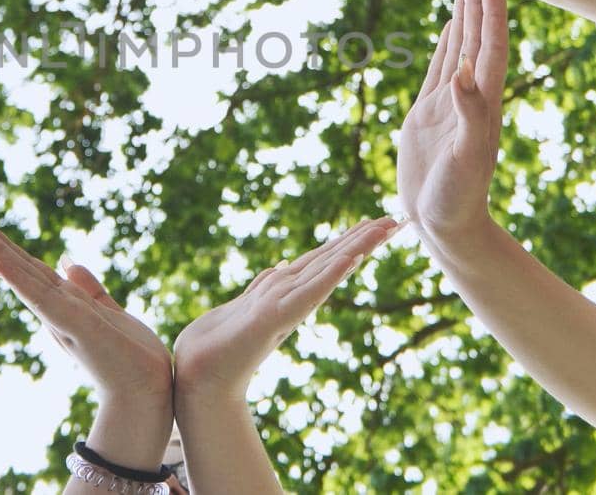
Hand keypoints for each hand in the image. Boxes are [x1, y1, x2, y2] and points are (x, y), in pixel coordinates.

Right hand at [0, 217, 173, 405]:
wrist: (148, 394)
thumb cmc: (132, 360)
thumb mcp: (110, 313)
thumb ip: (89, 289)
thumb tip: (66, 262)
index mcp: (65, 305)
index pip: (31, 271)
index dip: (6, 248)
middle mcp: (56, 311)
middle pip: (19, 269)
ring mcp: (62, 317)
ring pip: (23, 277)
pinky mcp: (74, 325)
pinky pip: (40, 298)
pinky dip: (17, 279)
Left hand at [171, 217, 397, 398]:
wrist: (199, 375)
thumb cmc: (220, 343)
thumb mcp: (245, 302)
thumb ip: (264, 284)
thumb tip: (280, 266)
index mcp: (288, 292)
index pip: (325, 258)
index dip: (351, 239)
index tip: (378, 222)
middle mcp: (294, 297)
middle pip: (335, 260)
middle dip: (364, 240)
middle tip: (396, 220)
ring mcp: (287, 306)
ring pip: (328, 269)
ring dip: (357, 248)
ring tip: (383, 229)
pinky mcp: (276, 317)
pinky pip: (309, 290)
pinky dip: (331, 274)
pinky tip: (351, 258)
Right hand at [396, 0, 507, 247]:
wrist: (444, 223)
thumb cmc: (458, 196)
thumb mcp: (464, 157)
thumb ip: (468, 115)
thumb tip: (465, 74)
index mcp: (484, 102)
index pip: (490, 46)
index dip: (492, 11)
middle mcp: (472, 95)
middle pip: (479, 37)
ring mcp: (451, 102)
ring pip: (462, 46)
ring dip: (467, 12)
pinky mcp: (430, 113)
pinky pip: (441, 67)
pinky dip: (448, 42)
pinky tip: (453, 23)